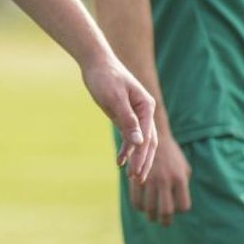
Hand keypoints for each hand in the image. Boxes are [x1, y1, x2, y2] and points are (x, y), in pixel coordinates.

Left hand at [81, 59, 157, 183]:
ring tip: (131, 176)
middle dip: (143, 161)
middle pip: (148, 141)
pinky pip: (128, 136)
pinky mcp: (124, 116)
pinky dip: (126, 149)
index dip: (142, 156)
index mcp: (146, 106)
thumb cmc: (105, 77)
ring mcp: (135, 114)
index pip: (147, 137)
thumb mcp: (115, 98)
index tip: (136, 172)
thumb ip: (127, 120)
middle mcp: (144, 112)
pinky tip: (120, 161)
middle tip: (137, 179)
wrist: (95, 63)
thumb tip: (139, 142)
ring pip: (140, 141)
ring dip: (136, 158)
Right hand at [128, 135, 189, 225]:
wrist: (153, 136)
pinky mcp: (136, 178)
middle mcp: (165, 180)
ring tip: (152, 216)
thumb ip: (183, 187)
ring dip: (151, 216)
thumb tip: (180, 209)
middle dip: (165, 221)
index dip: (180, 210)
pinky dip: (139, 208)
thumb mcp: (183, 168)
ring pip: (149, 209)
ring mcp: (149, 179)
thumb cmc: (171, 156)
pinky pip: (136, 201)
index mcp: (179, 178)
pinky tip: (142, 206)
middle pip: (165, 211)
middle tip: (164, 222)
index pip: (183, 206)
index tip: (177, 209)